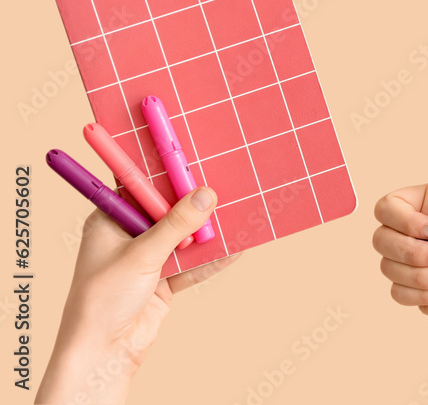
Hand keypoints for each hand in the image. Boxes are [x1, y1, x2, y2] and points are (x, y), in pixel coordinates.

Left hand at [36, 187, 238, 404]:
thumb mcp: (142, 255)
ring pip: (184, 237)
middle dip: (194, 203)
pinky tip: (235, 248)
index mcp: (111, 220)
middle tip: (223, 186)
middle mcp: (129, 235)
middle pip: (167, 211)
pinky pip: (193, 263)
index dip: (165, 174)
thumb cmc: (103, 300)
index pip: (140, 186)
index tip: (194, 161)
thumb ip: (176, 225)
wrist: (103, 354)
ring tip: (237, 215)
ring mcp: (148, 258)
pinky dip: (212, 258)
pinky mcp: (164, 280)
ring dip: (206, 231)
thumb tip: (205, 195)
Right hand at [373, 112, 427, 403]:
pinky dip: (422, 294)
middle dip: (417, 254)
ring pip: (385, 266)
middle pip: (379, 239)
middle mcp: (418, 228)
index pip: (384, 208)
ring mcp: (414, 258)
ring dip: (424, 276)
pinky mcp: (412, 287)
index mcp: (425, 202)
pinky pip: (393, 291)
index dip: (408, 224)